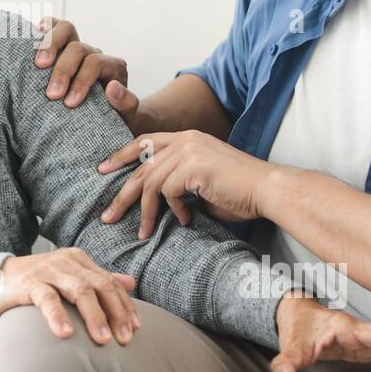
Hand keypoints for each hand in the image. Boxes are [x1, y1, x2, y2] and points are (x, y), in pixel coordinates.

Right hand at [0, 248, 141, 345]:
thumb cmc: (39, 282)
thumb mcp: (70, 277)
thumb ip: (98, 279)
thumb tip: (130, 283)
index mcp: (80, 260)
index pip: (109, 282)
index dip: (125, 304)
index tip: (136, 327)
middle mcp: (67, 262)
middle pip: (100, 286)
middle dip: (116, 312)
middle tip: (124, 339)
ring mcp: (48, 271)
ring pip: (79, 290)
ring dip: (95, 316)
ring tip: (103, 340)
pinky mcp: (29, 283)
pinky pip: (47, 299)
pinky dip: (58, 316)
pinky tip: (66, 334)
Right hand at [33, 16, 134, 111]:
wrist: (109, 115)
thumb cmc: (115, 117)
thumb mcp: (128, 116)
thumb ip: (127, 104)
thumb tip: (112, 87)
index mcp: (113, 68)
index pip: (95, 63)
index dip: (81, 81)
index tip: (68, 103)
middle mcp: (95, 54)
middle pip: (78, 48)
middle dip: (63, 70)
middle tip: (51, 95)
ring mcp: (78, 48)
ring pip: (67, 29)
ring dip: (50, 44)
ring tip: (39, 64)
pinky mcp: (63, 47)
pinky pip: (55, 26)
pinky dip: (46, 26)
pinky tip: (37, 32)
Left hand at [98, 129, 275, 237]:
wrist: (267, 190)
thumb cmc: (239, 191)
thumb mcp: (201, 182)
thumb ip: (177, 184)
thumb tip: (154, 202)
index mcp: (187, 138)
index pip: (145, 141)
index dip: (121, 155)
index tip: (103, 169)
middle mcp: (185, 140)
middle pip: (141, 166)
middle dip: (122, 194)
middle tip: (108, 215)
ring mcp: (189, 151)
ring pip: (150, 182)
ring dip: (145, 212)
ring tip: (142, 232)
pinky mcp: (194, 167)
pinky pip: (168, 193)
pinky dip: (173, 211)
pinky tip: (184, 221)